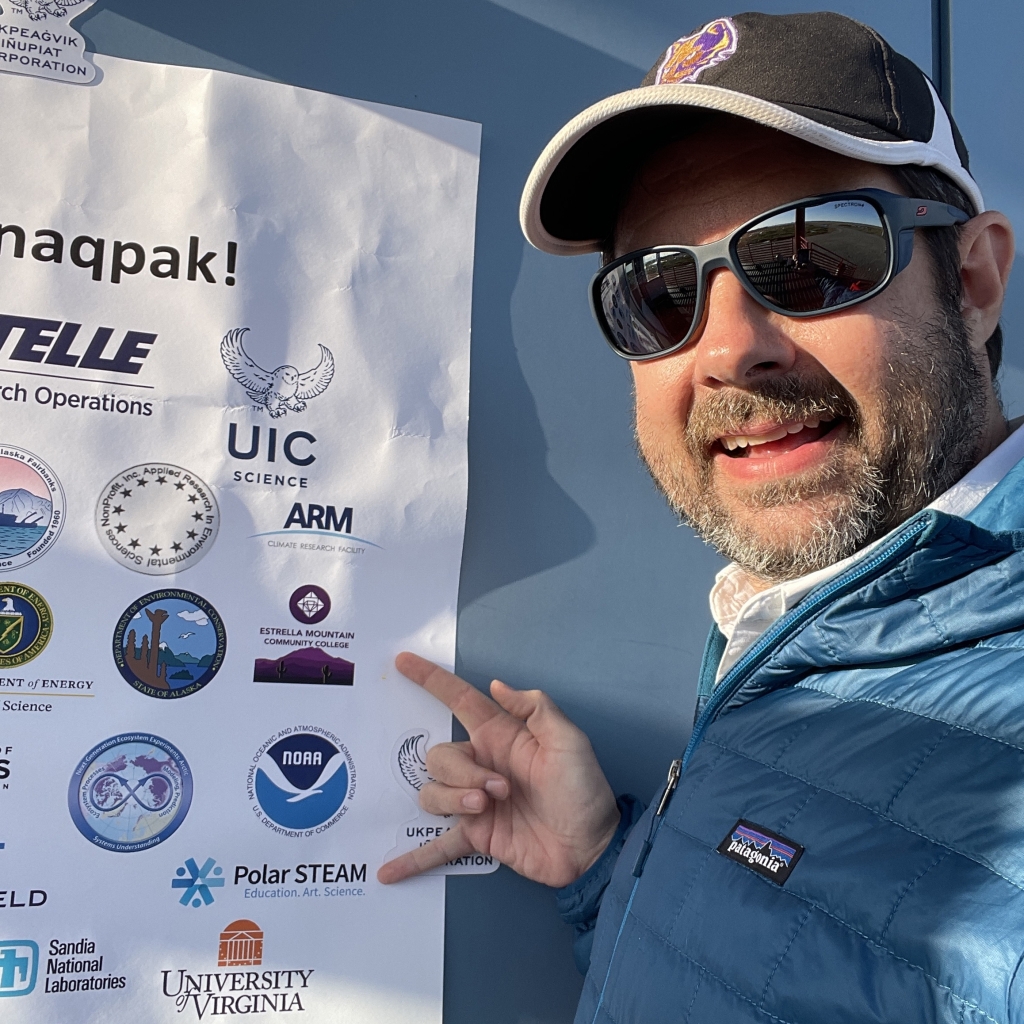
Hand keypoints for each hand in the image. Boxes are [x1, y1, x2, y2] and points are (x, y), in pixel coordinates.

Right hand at [377, 653, 619, 887]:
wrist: (591, 847)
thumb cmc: (584, 790)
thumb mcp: (569, 740)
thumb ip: (536, 708)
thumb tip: (497, 685)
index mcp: (501, 737)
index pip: (459, 700)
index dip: (431, 680)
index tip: (404, 661)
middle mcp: (482, 765)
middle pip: (440, 756)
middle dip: (461, 771)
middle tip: (498, 789)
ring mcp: (474, 802)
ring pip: (434, 792)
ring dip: (454, 800)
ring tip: (487, 809)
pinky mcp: (476, 836)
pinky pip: (438, 846)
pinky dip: (412, 858)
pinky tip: (389, 872)